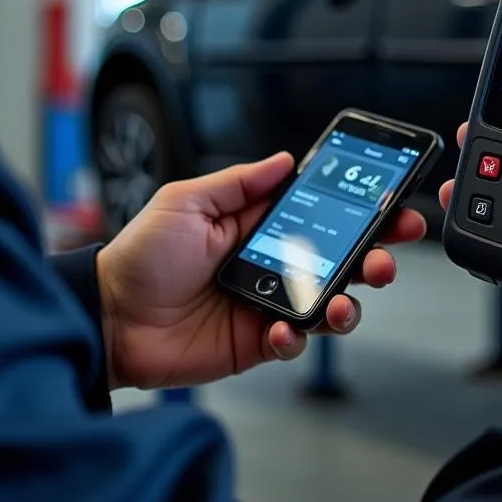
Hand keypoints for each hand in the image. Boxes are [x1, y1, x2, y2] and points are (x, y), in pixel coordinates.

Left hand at [95, 153, 427, 389]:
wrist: (111, 318)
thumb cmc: (141, 255)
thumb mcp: (186, 202)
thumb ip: (238, 182)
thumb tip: (284, 160)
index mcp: (254, 224)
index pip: (317, 212)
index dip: (357, 209)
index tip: (390, 203)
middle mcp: (270, 263)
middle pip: (337, 258)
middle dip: (372, 256)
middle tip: (387, 257)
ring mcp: (266, 303)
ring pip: (327, 302)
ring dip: (348, 302)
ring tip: (344, 302)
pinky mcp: (255, 341)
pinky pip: (293, 340)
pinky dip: (297, 337)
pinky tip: (281, 331)